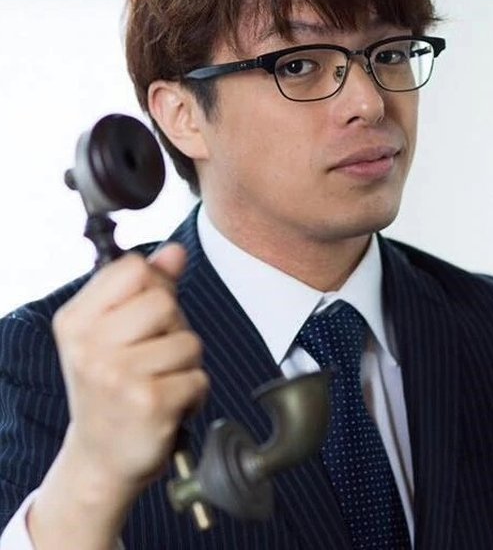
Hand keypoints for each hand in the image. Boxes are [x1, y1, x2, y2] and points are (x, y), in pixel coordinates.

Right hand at [52, 242, 208, 501]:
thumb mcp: (113, 333)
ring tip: (160, 382)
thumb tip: (175, 252)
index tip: (144, 314)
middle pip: (164, 301)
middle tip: (153, 356)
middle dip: (172, 327)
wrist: (100, 459)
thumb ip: (146, 287)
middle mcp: (90, 346)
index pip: (133, 268)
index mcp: (76, 321)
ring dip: (185, 364)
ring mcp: (118, 375)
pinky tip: (169, 405)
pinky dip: (194, 393)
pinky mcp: (149, 403)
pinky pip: (198, 377)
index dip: (152, 286)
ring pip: (188, 340)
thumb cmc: (110, 390)